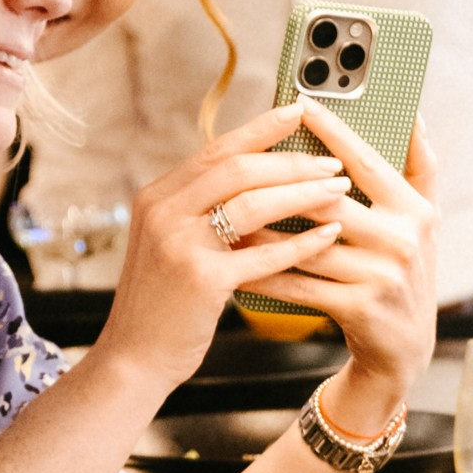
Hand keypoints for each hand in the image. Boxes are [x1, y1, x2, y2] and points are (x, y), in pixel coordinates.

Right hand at [91, 100, 356, 399]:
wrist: (133, 359)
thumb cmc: (164, 304)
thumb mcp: (171, 245)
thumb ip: (200, 211)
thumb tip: (253, 180)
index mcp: (158, 196)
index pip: (217, 150)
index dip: (262, 129)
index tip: (299, 113)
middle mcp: (163, 212)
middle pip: (238, 169)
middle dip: (292, 161)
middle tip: (333, 162)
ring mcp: (178, 244)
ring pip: (252, 204)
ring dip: (302, 194)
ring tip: (339, 191)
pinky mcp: (200, 280)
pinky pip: (261, 255)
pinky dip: (300, 244)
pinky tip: (329, 236)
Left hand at [245, 97, 439, 435]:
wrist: (406, 349)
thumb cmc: (405, 271)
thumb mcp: (425, 220)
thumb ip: (421, 167)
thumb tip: (415, 113)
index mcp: (415, 210)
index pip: (367, 162)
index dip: (333, 131)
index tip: (300, 104)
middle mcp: (402, 240)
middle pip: (329, 199)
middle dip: (281, 183)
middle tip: (242, 163)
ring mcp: (380, 276)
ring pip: (305, 242)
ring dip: (260, 228)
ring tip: (226, 212)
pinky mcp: (357, 308)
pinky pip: (298, 283)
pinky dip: (263, 271)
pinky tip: (236, 259)